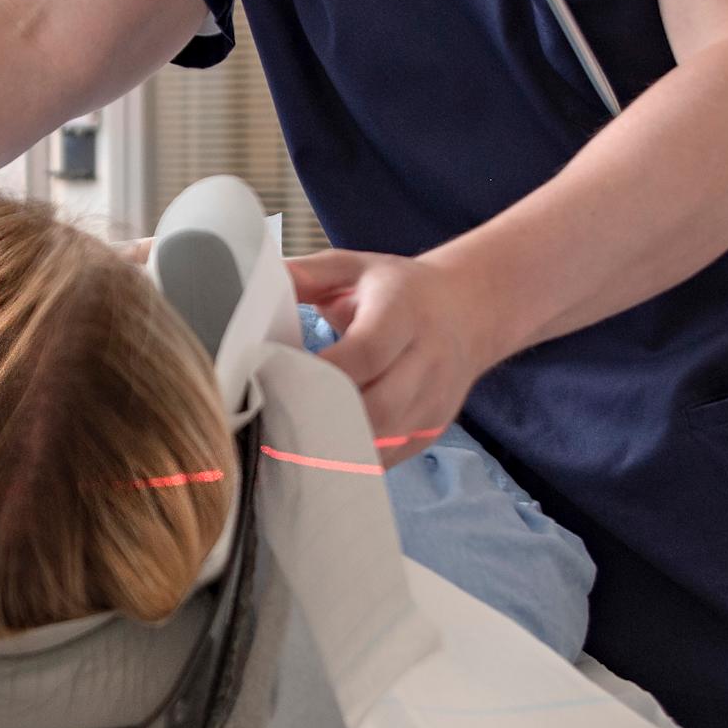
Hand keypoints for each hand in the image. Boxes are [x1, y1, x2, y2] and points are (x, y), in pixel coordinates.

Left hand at [283, 248, 511, 448]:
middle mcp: (428, 358)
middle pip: (380, 406)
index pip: (367, 352)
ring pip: (385, 439)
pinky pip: (391, 457)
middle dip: (327, 418)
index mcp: (404, 312)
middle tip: (277, 422)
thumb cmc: (398, 289)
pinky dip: (354, 460)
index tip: (281, 379)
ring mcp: (435, 399)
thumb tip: (261, 284)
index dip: (325, 373)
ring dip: (338, 447)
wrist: (467, 311)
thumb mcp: (354, 268)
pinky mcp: (433, 428)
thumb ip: (307, 274)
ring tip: (291, 444)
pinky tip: (320, 455)